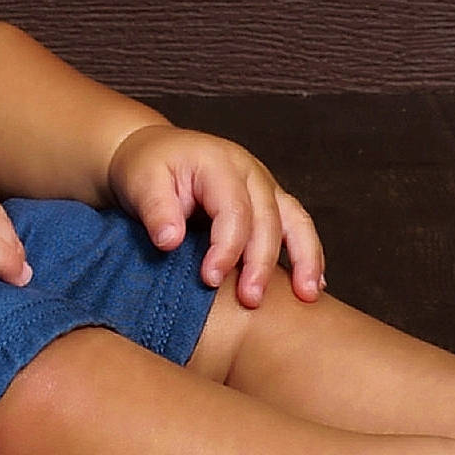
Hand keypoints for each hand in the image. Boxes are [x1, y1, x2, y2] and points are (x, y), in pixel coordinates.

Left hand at [106, 125, 323, 307]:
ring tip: (308, 295)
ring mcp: (264, 185)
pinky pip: (296, 225)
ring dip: (304, 257)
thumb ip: (156, 209)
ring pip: (295, 219)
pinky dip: (308, 253)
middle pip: (267, 218)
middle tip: (250, 300)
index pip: (233, 209)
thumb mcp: (141, 182)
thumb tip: (169, 242)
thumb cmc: (148, 168)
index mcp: (218, 162)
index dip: (226, 248)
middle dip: (261, 262)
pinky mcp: (269, 202)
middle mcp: (249, 171)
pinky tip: (313, 285)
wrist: (154, 154)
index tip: (210, 279)